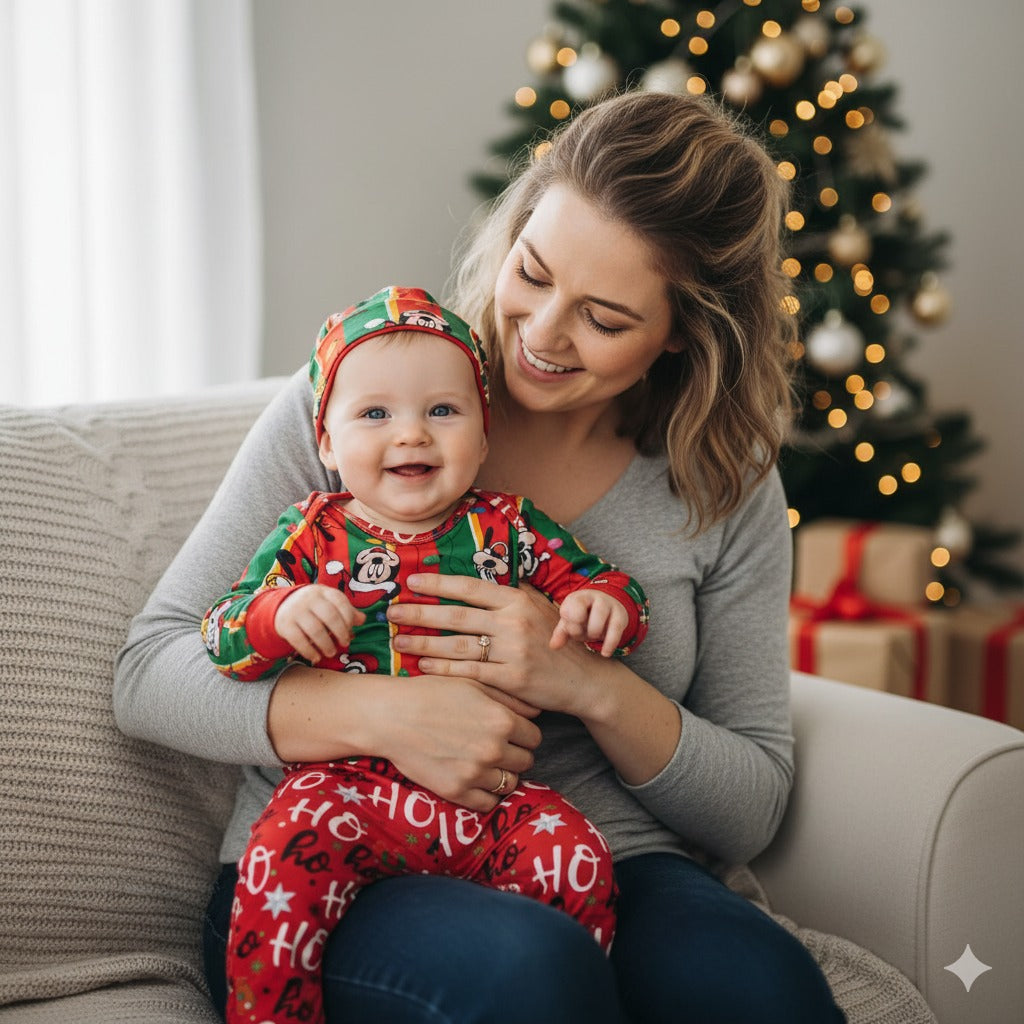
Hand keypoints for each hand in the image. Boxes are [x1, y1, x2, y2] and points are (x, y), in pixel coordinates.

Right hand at [268, 666, 540, 812]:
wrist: (390, 716)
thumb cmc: (430, 693)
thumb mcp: (473, 685)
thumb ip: (509, 699)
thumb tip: (536, 711)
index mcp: (502, 721)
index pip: (534, 737)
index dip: (523, 734)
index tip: (511, 732)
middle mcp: (494, 749)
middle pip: (526, 761)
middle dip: (515, 754)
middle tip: (498, 747)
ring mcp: (476, 773)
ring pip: (510, 784)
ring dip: (502, 775)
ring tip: (486, 764)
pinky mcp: (457, 792)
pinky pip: (488, 804)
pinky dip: (486, 795)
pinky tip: (476, 781)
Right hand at [274, 584, 364, 662]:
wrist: (283, 604)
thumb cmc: (315, 607)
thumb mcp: (330, 604)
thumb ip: (347, 611)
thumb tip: (362, 620)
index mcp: (324, 591)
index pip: (340, 602)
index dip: (349, 619)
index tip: (350, 631)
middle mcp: (309, 598)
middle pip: (330, 616)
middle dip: (340, 633)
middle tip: (345, 644)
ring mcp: (296, 610)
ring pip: (315, 630)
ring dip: (326, 644)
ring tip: (331, 652)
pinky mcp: (284, 624)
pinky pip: (298, 640)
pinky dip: (309, 651)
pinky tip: (316, 657)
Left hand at [385, 573, 602, 718]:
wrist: (584, 679)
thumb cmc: (557, 641)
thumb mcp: (540, 608)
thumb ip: (512, 595)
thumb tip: (483, 580)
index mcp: (518, 600)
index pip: (470, 587)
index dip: (438, 583)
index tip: (411, 582)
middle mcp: (514, 622)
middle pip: (456, 616)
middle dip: (420, 613)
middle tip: (392, 612)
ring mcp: (513, 651)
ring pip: (457, 645)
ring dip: (424, 642)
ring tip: (398, 641)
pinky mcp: (511, 679)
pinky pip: (469, 672)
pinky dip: (443, 669)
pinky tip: (422, 665)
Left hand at [550, 590, 627, 656]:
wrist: (610, 607)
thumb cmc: (586, 616)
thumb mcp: (572, 622)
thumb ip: (562, 633)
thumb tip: (553, 646)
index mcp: (577, 598)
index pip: (567, 609)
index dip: (569, 624)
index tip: (573, 628)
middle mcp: (592, 597)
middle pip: (580, 613)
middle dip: (579, 629)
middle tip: (583, 633)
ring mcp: (608, 604)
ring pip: (599, 616)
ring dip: (593, 632)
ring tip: (593, 636)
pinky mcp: (620, 615)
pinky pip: (615, 628)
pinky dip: (610, 643)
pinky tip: (605, 653)